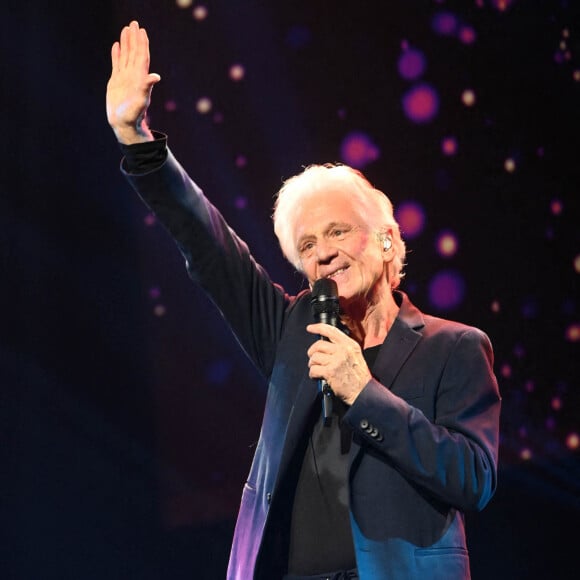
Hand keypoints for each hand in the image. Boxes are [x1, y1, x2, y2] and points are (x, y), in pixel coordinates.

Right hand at [106, 21, 160, 143]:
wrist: (124, 124)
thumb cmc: (134, 115)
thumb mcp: (142, 101)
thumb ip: (147, 87)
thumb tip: (156, 76)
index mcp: (140, 77)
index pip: (141, 56)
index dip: (142, 43)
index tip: (141, 31)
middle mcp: (133, 75)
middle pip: (134, 52)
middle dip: (134, 38)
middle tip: (134, 23)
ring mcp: (124, 77)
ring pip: (126, 56)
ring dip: (126, 43)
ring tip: (126, 30)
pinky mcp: (116, 81)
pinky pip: (117, 64)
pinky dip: (117, 54)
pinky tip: (116, 45)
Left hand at [306, 323, 371, 405]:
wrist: (363, 392)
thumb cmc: (359, 376)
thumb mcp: (355, 355)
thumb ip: (342, 347)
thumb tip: (326, 344)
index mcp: (350, 344)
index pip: (331, 330)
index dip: (318, 327)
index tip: (310, 328)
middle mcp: (343, 350)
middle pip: (318, 345)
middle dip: (312, 352)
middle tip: (313, 359)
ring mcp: (336, 361)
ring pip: (314, 357)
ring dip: (313, 364)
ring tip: (318, 369)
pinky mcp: (330, 372)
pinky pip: (313, 369)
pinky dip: (313, 374)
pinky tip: (317, 377)